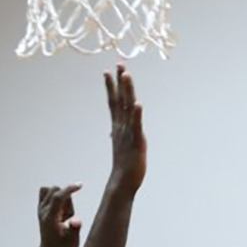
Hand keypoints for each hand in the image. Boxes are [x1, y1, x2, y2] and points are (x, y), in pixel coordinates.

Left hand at [38, 183, 83, 246]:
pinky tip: (60, 210)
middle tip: (68, 217)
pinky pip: (46, 193)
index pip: (58, 196)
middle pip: (55, 190)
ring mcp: (40, 209)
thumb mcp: (71, 244)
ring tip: (64, 215)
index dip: (69, 189)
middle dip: (67, 198)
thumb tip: (76, 220)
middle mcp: (43, 211)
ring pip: (51, 190)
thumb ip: (74, 231)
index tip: (80, 185)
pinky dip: (56, 195)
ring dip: (62, 197)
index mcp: (50, 218)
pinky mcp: (41, 209)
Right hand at [106, 65, 146, 192]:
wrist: (123, 182)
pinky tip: (138, 104)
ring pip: (127, 108)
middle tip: (119, 63)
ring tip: (126, 75)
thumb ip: (117, 135)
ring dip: (127, 91)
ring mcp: (128, 133)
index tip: (108, 71)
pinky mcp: (136, 142)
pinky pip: (136, 126)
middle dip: (119, 81)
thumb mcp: (120, 145)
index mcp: (118, 126)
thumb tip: (112, 130)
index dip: (111, 86)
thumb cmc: (124, 165)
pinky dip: (137, 115)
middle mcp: (121, 126)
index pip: (113, 102)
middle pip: (120, 99)